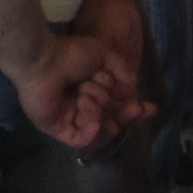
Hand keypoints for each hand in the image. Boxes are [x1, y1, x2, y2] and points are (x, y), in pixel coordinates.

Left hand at [14, 26, 149, 148]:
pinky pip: (80, 138)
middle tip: (133, 106)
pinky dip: (90, 131)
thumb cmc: (69, 54)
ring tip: (85, 92)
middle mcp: (82, 108)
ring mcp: (69, 119)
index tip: (149, 107)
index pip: (118, 108)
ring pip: (98, 127)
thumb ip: (120, 68)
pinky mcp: (56, 128)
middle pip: (112, 120)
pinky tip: (94, 120)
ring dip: (98, 108)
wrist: (43, 59)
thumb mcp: (102, 54)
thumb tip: (133, 84)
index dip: (134, 110)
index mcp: (92, 93)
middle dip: (124, 112)